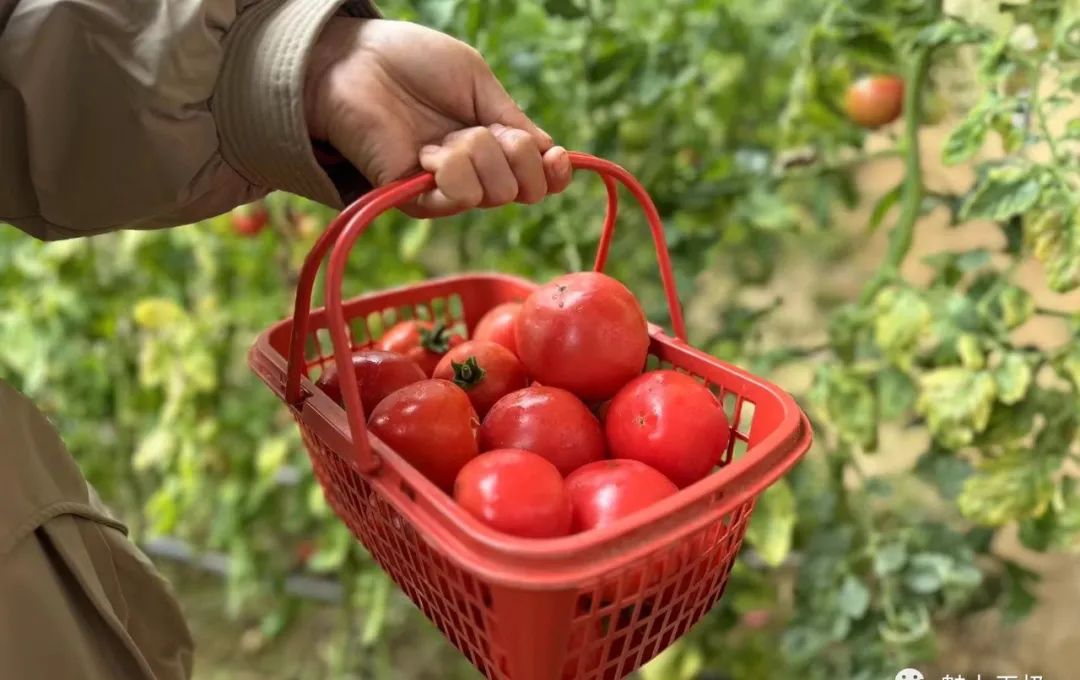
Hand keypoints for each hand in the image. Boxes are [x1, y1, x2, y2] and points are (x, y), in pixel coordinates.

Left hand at [305, 18, 572, 216]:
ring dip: (478, 155)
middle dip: (513, 153)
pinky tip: (428, 151)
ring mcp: (444, 187)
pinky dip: (452, 171)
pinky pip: (458, 199)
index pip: (538, 178)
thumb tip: (551, 155)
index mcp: (492, 142)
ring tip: (442, 136)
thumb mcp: (478, 82)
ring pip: (495, 194)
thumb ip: (513, 120)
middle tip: (477, 126)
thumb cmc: (412, 62)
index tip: (556, 155)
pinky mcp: (414, 198)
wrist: (356, 60)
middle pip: (522, 189)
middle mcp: (473, 171)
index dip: (553, 173)